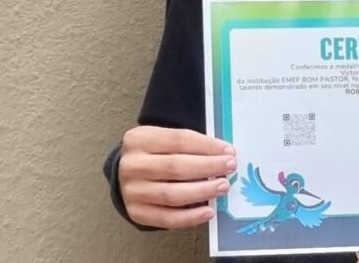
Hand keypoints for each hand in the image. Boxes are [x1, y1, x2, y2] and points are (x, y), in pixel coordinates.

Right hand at [118, 126, 236, 228]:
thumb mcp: (165, 140)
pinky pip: (166, 218)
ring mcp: (131, 191)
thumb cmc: (155, 154)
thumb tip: (225, 155)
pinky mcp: (136, 212)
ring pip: (171, 194)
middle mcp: (131, 165)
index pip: (179, 140)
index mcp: (139, 140)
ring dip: (202, 191)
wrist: (128, 174)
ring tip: (223, 187)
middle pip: (175, 167)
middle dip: (208, 167)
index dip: (207, 145)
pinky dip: (190, 217)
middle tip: (230, 167)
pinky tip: (208, 211)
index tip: (229, 151)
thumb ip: (191, 144)